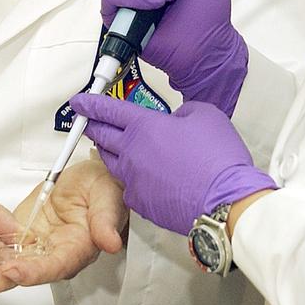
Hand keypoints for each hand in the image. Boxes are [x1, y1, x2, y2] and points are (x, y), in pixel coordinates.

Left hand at [0, 159, 127, 296]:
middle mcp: (53, 255)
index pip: (53, 267)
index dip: (32, 271)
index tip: (12, 271)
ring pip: (7, 263)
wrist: (92, 180)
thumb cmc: (104, 189)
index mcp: (77, 251)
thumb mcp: (109, 198)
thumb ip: (106, 220)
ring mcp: (35, 247)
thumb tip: (111, 241)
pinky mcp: (21, 234)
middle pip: (24, 272)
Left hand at [70, 95, 275, 234]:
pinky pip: (130, 188)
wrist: (224, 202)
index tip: (80, 101)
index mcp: (144, 126)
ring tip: (112, 147)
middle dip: (93, 126)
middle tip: (88, 121)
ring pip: (113, 163)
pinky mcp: (142, 203)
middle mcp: (132, 153)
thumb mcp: (205, 115)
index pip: (108, 110)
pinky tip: (144, 179)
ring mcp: (134, 180)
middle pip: (102, 136)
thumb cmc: (217, 160)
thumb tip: (178, 119)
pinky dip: (133, 180)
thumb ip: (184, 112)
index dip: (91, 103)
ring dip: (110, 152)